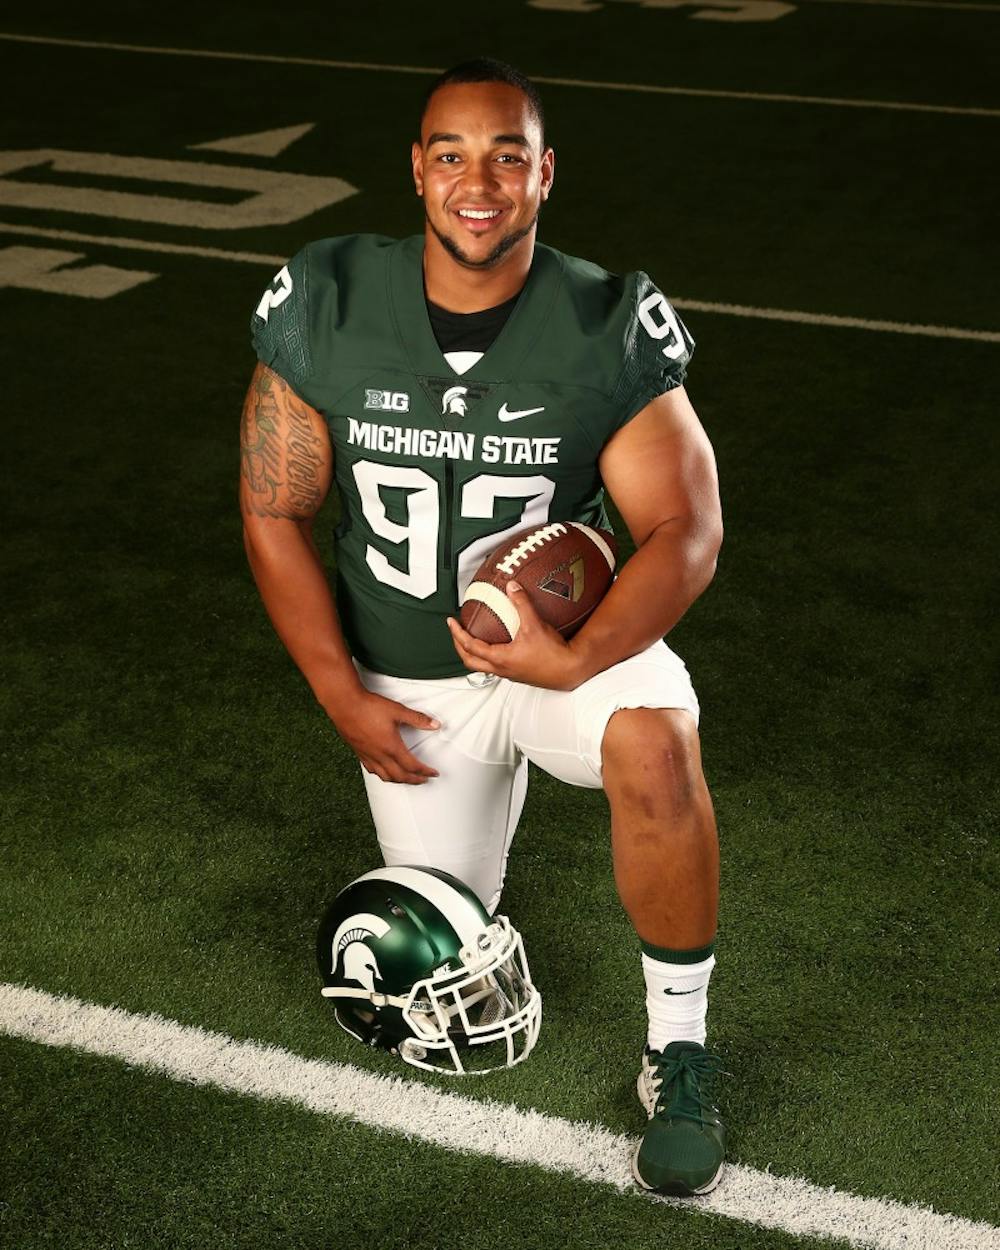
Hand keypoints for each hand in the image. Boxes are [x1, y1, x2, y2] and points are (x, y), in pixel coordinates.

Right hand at [329, 690, 439, 783]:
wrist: (344, 704)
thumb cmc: (369, 706)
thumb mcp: (398, 711)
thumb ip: (418, 719)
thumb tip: (436, 724)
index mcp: (392, 747)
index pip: (412, 766)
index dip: (425, 772)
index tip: (433, 773)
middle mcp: (380, 755)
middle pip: (400, 776)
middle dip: (414, 780)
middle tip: (424, 780)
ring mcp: (368, 755)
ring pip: (385, 777)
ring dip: (399, 780)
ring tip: (407, 779)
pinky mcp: (359, 752)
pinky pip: (372, 770)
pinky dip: (382, 775)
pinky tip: (383, 771)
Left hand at [447, 581, 584, 691]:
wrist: (570, 670)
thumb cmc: (553, 654)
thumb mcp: (534, 624)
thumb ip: (522, 604)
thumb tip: (512, 586)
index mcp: (500, 659)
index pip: (470, 646)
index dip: (457, 633)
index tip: (451, 622)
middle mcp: (502, 669)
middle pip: (470, 661)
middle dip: (459, 646)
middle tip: (456, 632)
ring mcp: (510, 673)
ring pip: (483, 666)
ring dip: (473, 653)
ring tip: (472, 638)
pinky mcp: (519, 673)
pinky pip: (497, 665)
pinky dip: (489, 654)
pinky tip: (499, 643)